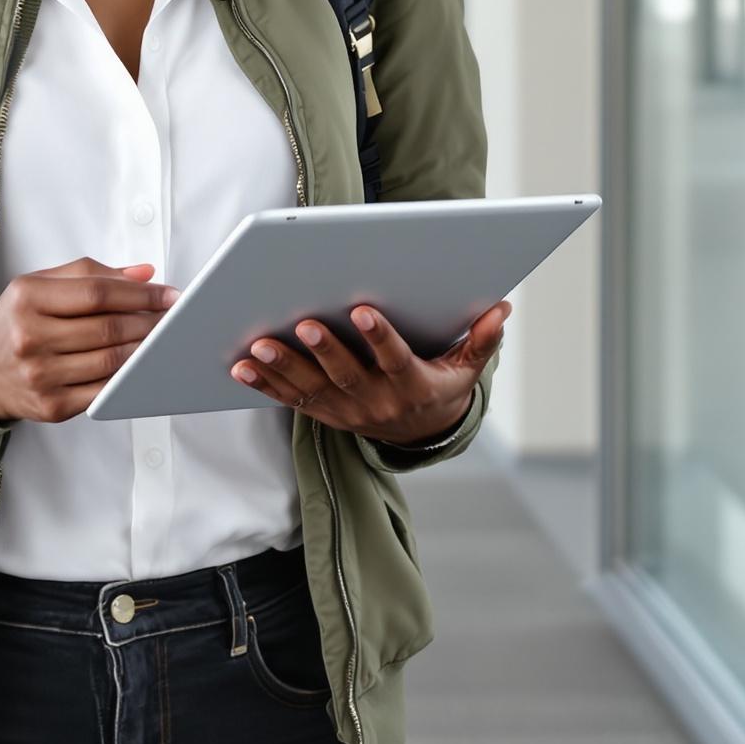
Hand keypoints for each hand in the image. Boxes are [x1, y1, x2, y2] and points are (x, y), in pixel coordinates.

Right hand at [0, 257, 178, 423]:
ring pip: (109, 361)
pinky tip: (139, 366)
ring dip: (143, 350)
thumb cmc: (16, 322)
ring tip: (160, 340)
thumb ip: (90, 274)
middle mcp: (30, 337)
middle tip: (171, 318)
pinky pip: (102, 391)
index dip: (140, 294)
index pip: (97, 293)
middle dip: (148, 322)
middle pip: (107, 328)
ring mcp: (40, 375)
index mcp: (28, 298)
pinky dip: (127, 378)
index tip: (168, 294)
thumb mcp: (40, 285)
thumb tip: (144, 274)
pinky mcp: (51, 406)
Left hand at [227, 300, 510, 446]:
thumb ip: (481, 340)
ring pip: (311, 389)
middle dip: (324, 349)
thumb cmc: (440, 388)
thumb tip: (503, 308)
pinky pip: (291, 400)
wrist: (420, 435)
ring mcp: (346, 411)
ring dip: (283, 366)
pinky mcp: (324, 414)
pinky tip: (241, 366)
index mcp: (411, 386)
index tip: (363, 309)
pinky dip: (266, 384)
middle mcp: (376, 402)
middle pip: (346, 375)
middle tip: (304, 322)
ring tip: (258, 344)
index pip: (395, 360)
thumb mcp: (465, 370)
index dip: (380, 337)